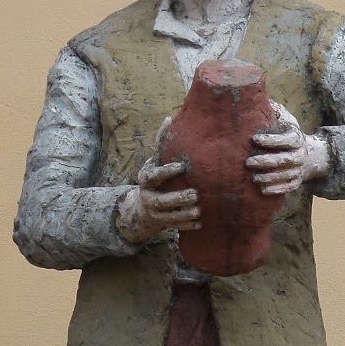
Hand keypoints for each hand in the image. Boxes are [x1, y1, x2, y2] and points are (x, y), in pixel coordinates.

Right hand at [117, 119, 201, 243]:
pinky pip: (175, 227)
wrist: (143, 206)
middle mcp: (148, 197)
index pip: (154, 176)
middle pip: (161, 201)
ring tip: (198, 210)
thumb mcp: (155, 160)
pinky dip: (187, 226)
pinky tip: (200, 224)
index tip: (182, 167)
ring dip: (183, 215)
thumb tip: (169, 118)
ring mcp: (155, 213)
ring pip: (168, 217)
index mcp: (146, 179)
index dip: (166, 172)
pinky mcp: (163, 224)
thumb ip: (162, 142)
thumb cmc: (155, 176)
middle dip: (177, 198)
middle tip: (195, 194)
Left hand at [245, 103, 330, 195]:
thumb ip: (275, 112)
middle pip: (284, 160)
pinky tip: (263, 190)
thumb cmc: (289, 135)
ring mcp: (298, 170)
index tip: (254, 139)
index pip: (285, 140)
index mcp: (296, 138)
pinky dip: (276, 190)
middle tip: (248, 162)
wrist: (310, 155)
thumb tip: (258, 97)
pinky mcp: (296, 182)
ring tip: (254, 178)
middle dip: (266, 161)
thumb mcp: (287, 121)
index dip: (270, 140)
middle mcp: (299, 155)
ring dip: (269, 177)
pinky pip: (287, 188)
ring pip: (285, 175)